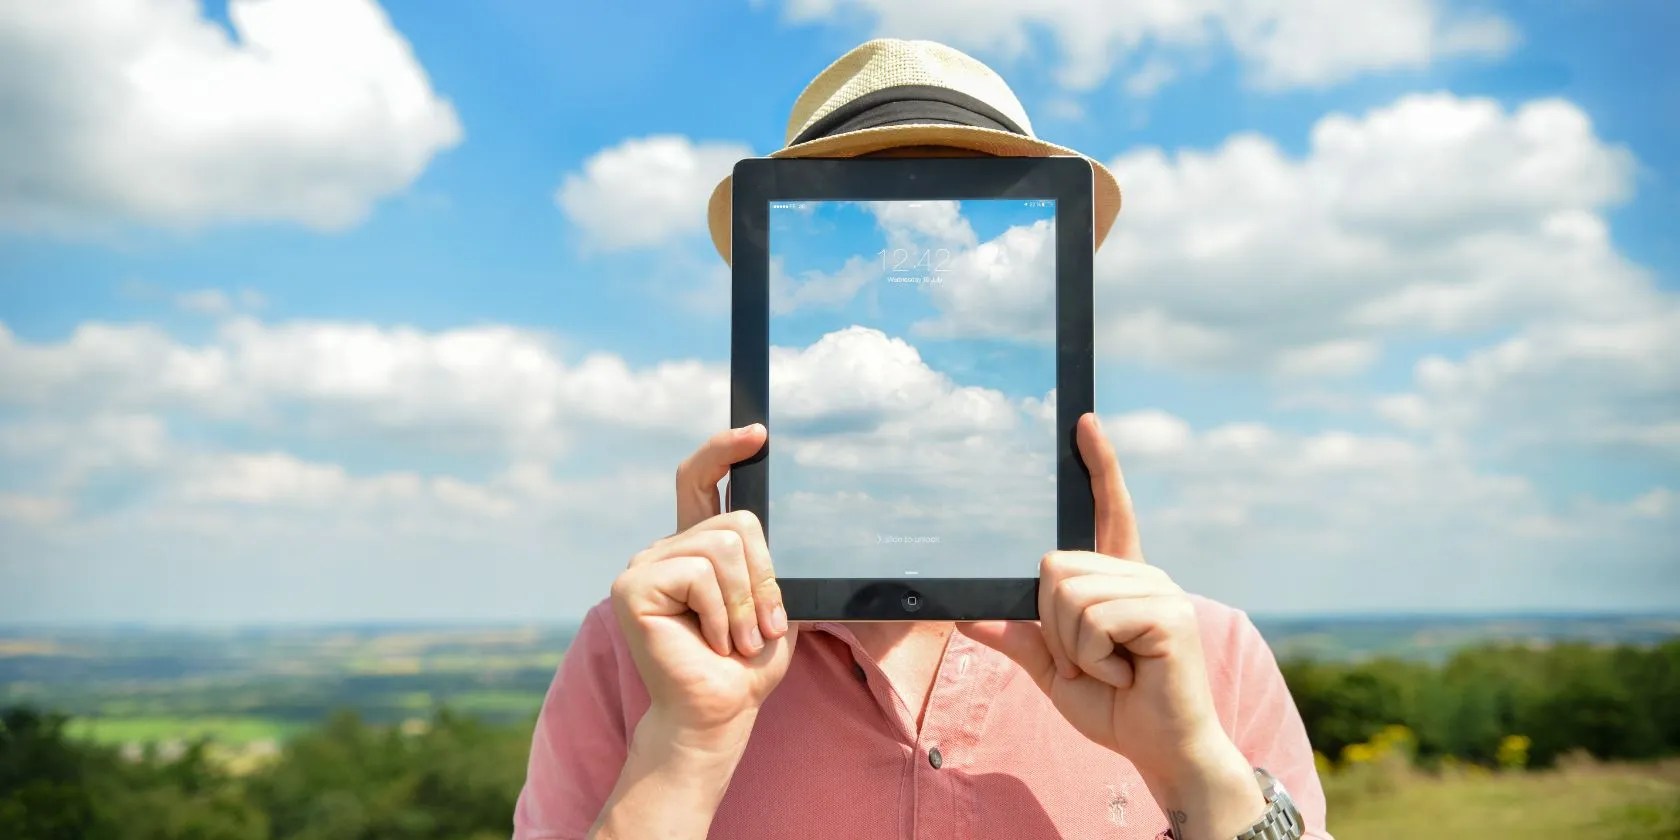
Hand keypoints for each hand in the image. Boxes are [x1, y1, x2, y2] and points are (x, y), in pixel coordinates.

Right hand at [610, 424, 793, 741]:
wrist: (718, 712)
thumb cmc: (744, 665)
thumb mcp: (770, 604)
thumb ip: (765, 563)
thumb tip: (770, 527)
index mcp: (695, 549)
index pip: (700, 481)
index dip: (723, 450)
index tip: (758, 434)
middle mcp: (665, 550)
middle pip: (737, 522)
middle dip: (764, 578)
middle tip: (761, 627)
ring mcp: (644, 565)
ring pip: (724, 547)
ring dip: (747, 604)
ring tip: (737, 641)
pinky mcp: (633, 586)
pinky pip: (701, 575)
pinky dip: (723, 614)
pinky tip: (712, 641)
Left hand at [961, 414, 1247, 795]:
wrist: (1161, 752)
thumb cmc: (1117, 710)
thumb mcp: (1056, 671)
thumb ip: (1020, 638)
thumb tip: (965, 616)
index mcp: (1120, 580)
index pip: (1108, 509)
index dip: (1098, 465)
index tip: (1083, 421)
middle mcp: (1143, 574)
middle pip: (1054, 567)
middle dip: (1054, 626)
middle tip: (1091, 662)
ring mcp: (1159, 590)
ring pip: (1067, 595)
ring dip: (1073, 647)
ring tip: (1112, 670)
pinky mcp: (1168, 613)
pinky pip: (1092, 620)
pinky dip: (1093, 658)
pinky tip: (1127, 675)